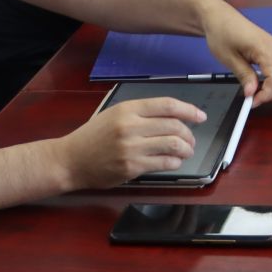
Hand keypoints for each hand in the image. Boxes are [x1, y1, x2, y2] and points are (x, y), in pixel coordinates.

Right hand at [57, 97, 205, 189]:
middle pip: (174, 126)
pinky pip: (164, 163)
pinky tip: (174, 162)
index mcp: (128, 109)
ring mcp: (131, 148)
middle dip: (189, 134)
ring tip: (187, 151)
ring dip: (186, 149)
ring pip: (173, 145)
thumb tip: (174, 115)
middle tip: (191, 140)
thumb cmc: (93, 136)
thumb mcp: (115, 114)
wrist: (70, 160)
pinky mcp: (131, 167)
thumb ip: (141, 113)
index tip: (201, 116)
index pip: (168, 105)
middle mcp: (131, 126)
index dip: (189, 110)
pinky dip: (175, 162)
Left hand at [199, 0, 271, 105]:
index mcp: (264, 48)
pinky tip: (269, 83)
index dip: (268, 93)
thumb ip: (244, 76)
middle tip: (259, 98)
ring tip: (265, 92)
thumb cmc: (222, 33)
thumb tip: (252, 93)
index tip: (253, 102)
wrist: (219, 17)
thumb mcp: (228, 58)